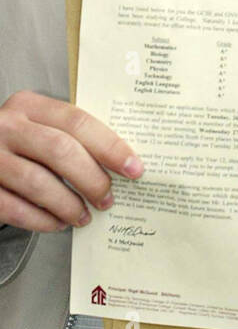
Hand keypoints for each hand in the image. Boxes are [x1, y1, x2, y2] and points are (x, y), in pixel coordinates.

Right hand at [0, 91, 143, 231]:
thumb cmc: (17, 144)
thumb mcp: (38, 127)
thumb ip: (70, 136)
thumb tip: (121, 164)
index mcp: (28, 105)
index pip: (77, 121)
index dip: (110, 146)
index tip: (134, 169)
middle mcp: (6, 126)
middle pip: (61, 150)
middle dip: (92, 179)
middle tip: (107, 199)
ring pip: (38, 183)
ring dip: (68, 205)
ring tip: (84, 216)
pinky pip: (16, 209)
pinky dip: (43, 220)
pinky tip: (57, 224)